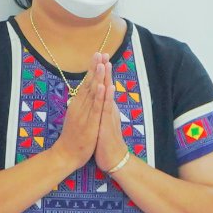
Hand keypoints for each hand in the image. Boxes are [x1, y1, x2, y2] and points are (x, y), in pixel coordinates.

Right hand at [47, 59, 105, 173]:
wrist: (65, 154)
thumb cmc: (72, 137)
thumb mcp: (76, 117)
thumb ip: (80, 105)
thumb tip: (83, 93)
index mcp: (77, 104)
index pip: (86, 83)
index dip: (93, 69)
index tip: (98, 55)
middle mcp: (79, 106)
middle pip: (89, 83)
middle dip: (95, 67)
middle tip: (100, 52)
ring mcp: (84, 114)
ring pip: (92, 93)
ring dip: (97, 77)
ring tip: (102, 63)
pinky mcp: (89, 123)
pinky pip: (95, 108)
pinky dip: (99, 96)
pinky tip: (102, 86)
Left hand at [90, 54, 129, 172]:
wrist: (113, 159)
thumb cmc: (105, 141)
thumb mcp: (102, 121)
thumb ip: (102, 109)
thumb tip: (101, 99)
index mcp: (105, 107)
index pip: (103, 87)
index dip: (101, 73)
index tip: (99, 58)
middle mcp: (108, 109)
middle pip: (107, 86)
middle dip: (105, 70)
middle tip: (104, 53)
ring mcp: (109, 115)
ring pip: (108, 94)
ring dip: (107, 78)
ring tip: (106, 64)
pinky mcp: (107, 124)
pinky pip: (107, 109)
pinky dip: (107, 97)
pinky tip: (108, 87)